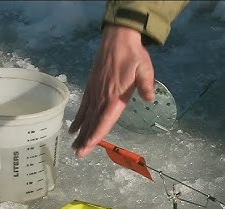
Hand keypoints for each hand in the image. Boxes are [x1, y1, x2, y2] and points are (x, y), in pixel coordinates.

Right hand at [70, 25, 154, 156]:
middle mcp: (102, 96)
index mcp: (115, 95)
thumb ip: (146, 85)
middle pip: (93, 121)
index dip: (97, 133)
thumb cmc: (133, 54)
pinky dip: (79, 117)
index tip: (89, 146)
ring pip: (87, 115)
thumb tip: (150, 98)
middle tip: (79, 154)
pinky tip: (74, 127)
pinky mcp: (92, 86)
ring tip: (74, 146)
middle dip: (86, 138)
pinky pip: (84, 105)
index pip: (105, 118)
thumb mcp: (145, 68)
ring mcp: (95, 91)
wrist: (118, 37)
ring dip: (81, 131)